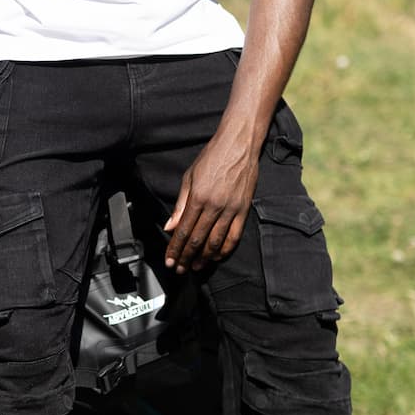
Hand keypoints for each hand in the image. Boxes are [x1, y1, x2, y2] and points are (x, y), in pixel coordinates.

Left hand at [163, 131, 260, 271]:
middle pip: (198, 240)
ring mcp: (231, 209)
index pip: (184, 230)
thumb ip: (180, 204)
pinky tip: (217, 257)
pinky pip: (234, 236)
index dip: (175, 248)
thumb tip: (170, 226)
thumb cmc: (212, 157)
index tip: (170, 260)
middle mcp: (215, 206)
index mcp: (198, 197)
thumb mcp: (189, 177)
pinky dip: (225, 249)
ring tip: (196, 266)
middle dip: (187, 257)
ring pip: (216, 242)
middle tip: (180, 269)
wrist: (238, 145)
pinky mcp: (244, 209)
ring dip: (205, 258)